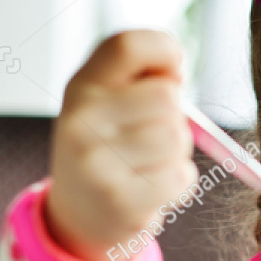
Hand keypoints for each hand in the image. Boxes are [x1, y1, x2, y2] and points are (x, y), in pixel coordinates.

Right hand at [45, 30, 197, 260]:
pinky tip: (153, 188)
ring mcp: (95, 162)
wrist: (80, 215)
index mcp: (82, 86)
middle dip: (174, 118)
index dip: (164, 50)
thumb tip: (175, 75)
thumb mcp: (108, 104)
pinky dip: (179, 183)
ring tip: (150, 164)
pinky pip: (180, 176)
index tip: (173, 73)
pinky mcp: (119, 201)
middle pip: (167, 97)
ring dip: (177, 153)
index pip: (127, 45)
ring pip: (176, 138)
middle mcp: (80, 120)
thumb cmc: (110, 149)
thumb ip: (140, 79)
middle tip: (153, 137)